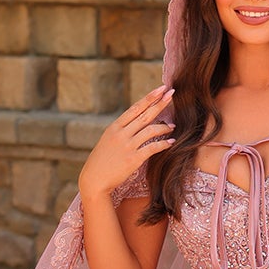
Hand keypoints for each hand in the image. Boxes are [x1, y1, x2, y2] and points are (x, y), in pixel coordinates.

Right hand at [78, 85, 175, 200]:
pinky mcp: (133, 159)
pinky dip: (164, 144)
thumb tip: (136, 122)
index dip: (149, 97)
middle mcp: (121, 134)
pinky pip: (153, 147)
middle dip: (160, 103)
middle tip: (171, 94)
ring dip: (165, 127)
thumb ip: (121, 131)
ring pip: (151, 130)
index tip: (160, 89)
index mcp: (114, 127)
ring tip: (173, 126)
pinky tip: (171, 142)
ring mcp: (127, 146)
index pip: (135, 108)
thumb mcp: (108, 140)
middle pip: (145, 115)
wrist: (94, 180)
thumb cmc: (101, 161)